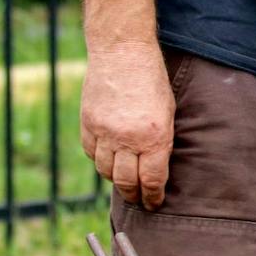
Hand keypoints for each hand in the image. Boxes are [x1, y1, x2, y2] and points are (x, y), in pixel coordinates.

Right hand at [80, 39, 174, 208]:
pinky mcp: (87, 124)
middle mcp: (127, 139)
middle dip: (133, 194)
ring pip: (105, 170)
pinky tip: (108, 157)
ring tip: (123, 180)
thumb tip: (155, 166)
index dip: (152, 197)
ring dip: (115, 178)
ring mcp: (104, 132)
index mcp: (154, 136)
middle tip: (138, 199)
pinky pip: (91, 152)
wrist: (122, 52)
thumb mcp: (168, 110)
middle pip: (125, 182)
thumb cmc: (152, 78)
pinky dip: (100, 159)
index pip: (151, 180)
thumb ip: (161, 139)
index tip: (153, 203)